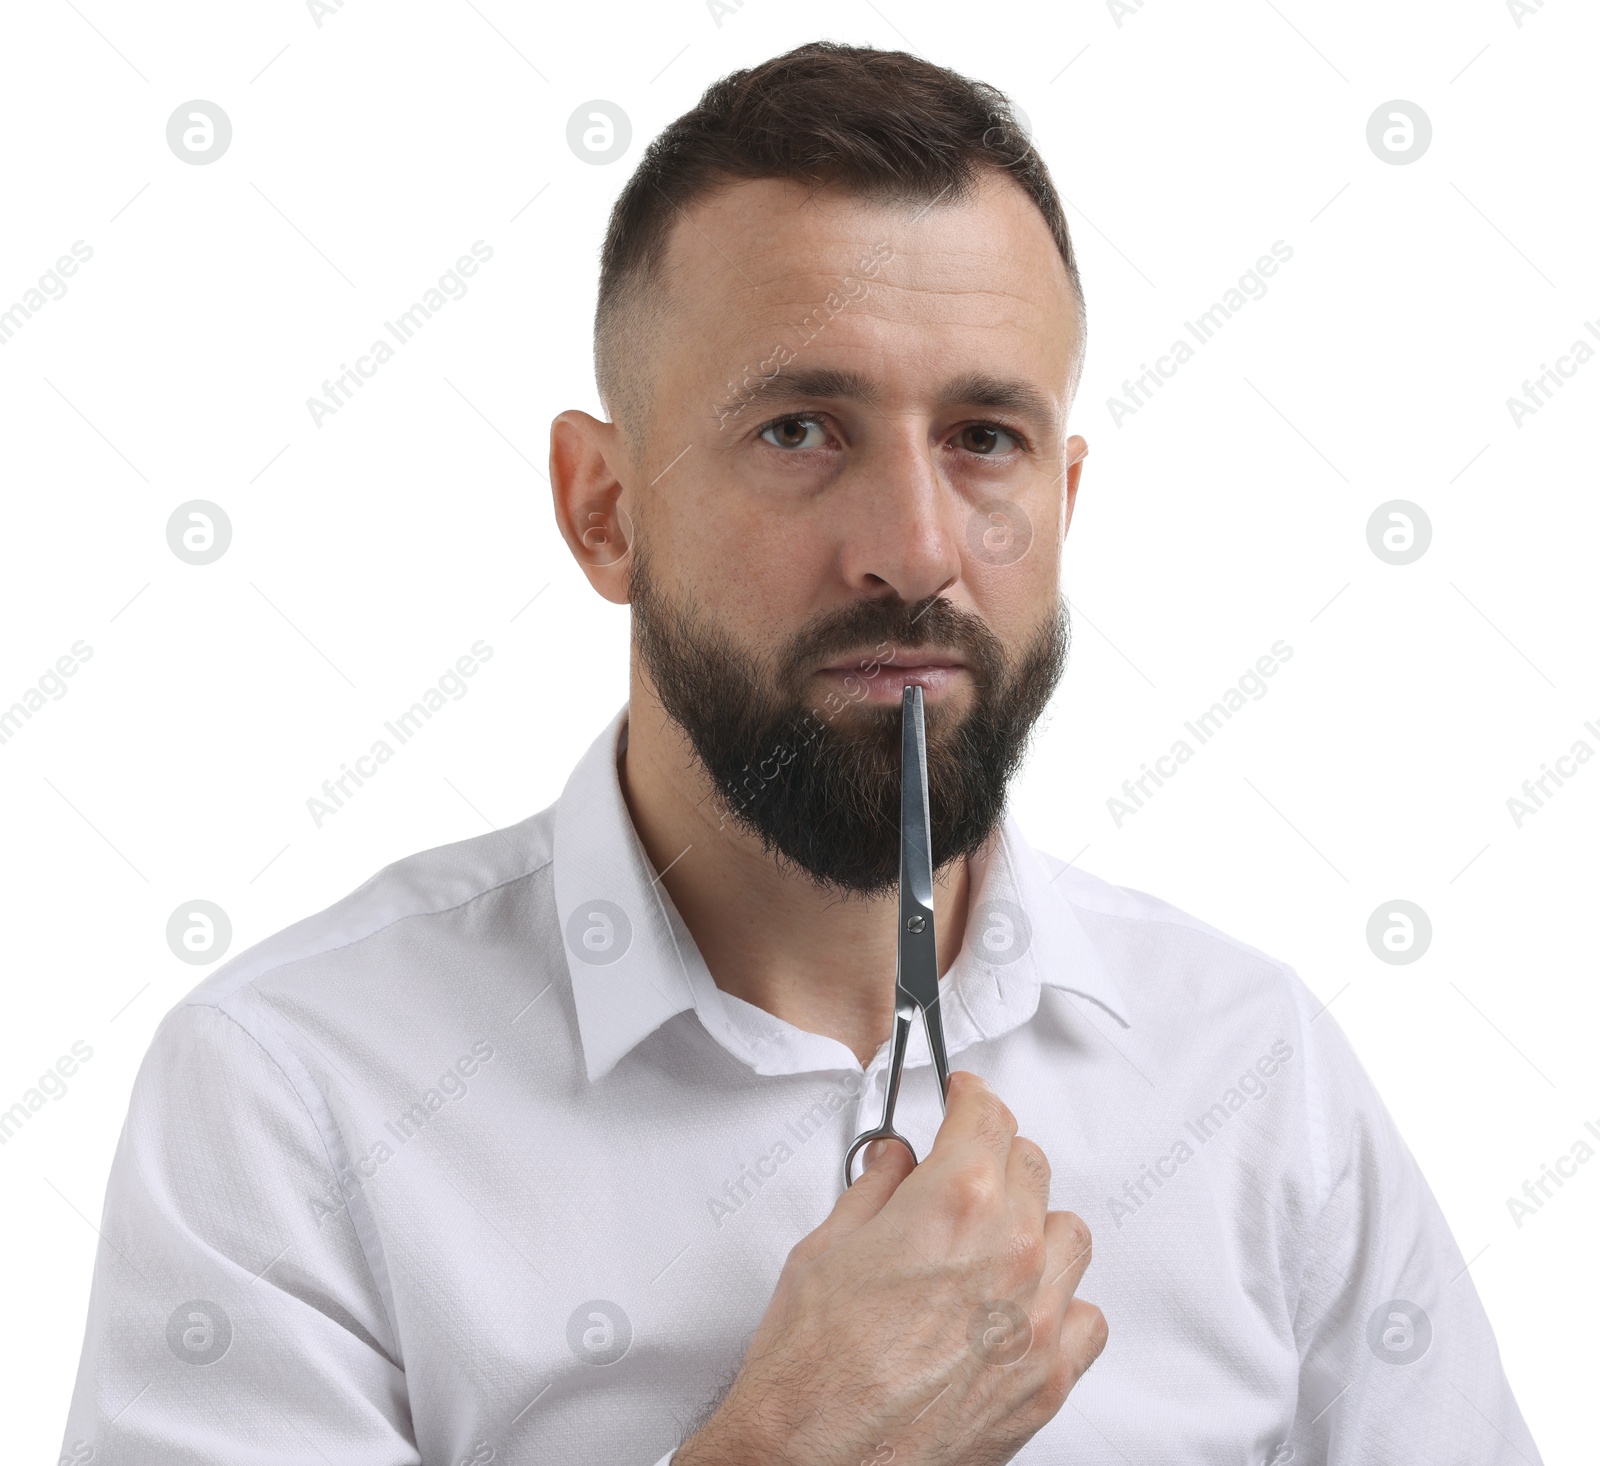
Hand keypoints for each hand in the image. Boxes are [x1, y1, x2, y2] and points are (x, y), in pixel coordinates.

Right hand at [674, 1071, 1106, 1465]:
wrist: (818, 1463)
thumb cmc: (811, 1370)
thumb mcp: (824, 1248)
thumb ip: (874, 1190)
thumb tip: (895, 1163)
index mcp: (954, 1202)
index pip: (988, 1116)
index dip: (971, 1097)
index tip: (964, 1097)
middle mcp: (1010, 1252)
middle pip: (1031, 1165)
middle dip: (994, 1156)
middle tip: (962, 1168)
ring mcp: (1036, 1318)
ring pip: (1070, 1234)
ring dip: (1035, 1224)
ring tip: (992, 1238)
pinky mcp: (1048, 1379)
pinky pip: (1085, 1316)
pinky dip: (1059, 1304)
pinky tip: (1020, 1306)